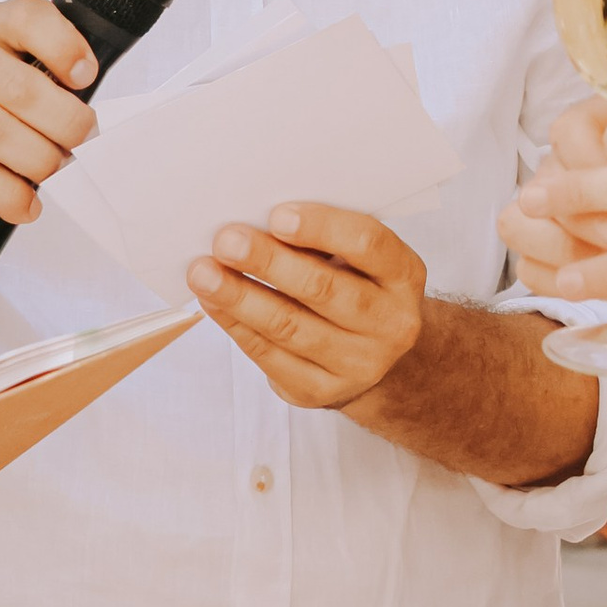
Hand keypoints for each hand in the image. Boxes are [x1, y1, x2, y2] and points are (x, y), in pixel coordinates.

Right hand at [0, 0, 99, 233]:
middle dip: (62, 122)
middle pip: (17, 87)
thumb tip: (92, 118)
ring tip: (56, 171)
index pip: (25, 18)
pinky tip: (25, 202)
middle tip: (82, 142)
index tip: (87, 78)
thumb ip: (54, 79)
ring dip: (36, 159)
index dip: (63, 46)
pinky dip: (7, 193)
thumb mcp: (20, 75)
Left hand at [190, 205, 427, 413]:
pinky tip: (213, 302)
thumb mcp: (357, 258)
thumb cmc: (355, 286)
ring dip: (240, 297)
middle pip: (324, 289)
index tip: (277, 215)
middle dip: (269, 262)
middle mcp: (390, 324)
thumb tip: (255, 217)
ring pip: (290, 327)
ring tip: (203, 272)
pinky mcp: (320, 391)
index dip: (323, 228)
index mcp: (403, 275)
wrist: (373, 355)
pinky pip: (270, 356)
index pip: (369, 245)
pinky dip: (236, 325)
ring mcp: (358, 364)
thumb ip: (321, 238)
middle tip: (226, 240)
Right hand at [498, 91, 606, 290]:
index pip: (569, 131)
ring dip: (561, 246)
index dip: (593, 159)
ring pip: (518, 222)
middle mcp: (568, 165)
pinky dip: (554, 279)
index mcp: (602, 127)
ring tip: (606, 267)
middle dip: (582, 212)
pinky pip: (528, 267)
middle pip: (543, 180)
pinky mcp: (551, 255)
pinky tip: (589, 286)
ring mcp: (554, 210)